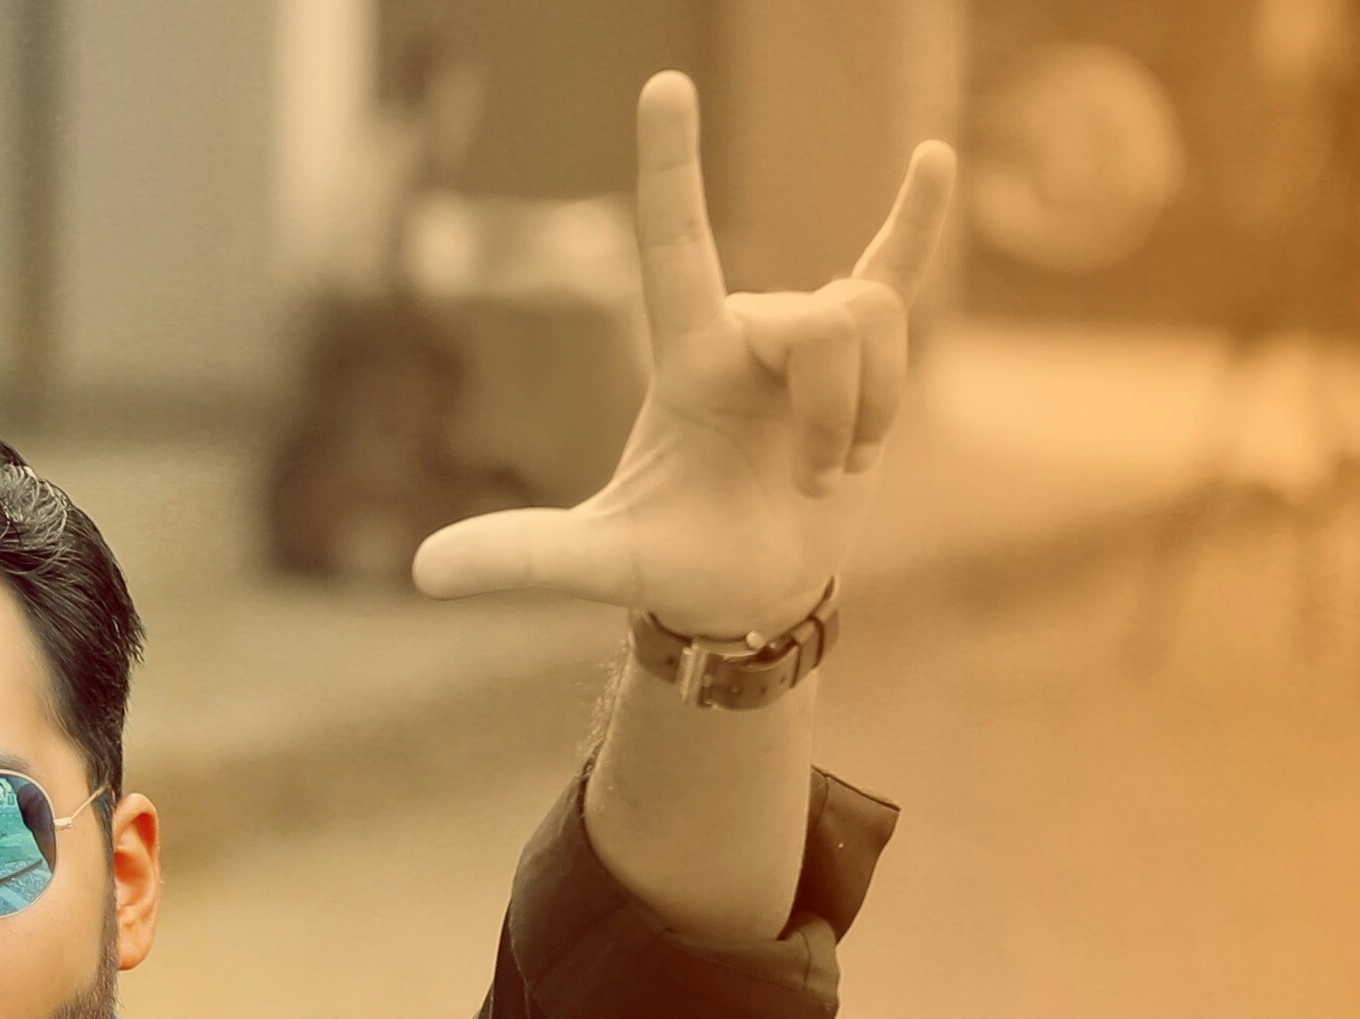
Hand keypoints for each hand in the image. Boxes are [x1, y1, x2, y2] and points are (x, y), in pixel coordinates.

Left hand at [415, 72, 955, 636]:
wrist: (750, 592)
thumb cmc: (675, 564)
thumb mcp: (600, 562)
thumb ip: (520, 556)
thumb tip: (424, 571)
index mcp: (688, 353)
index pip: (675, 241)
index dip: (672, 166)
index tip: (665, 86)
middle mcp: (747, 328)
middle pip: (826, 321)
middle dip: (836, 414)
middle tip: (808, 481)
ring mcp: (807, 340)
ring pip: (877, 324)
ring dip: (871, 412)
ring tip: (833, 467)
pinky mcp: (863, 360)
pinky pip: (895, 273)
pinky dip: (917, 219)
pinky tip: (935, 155)